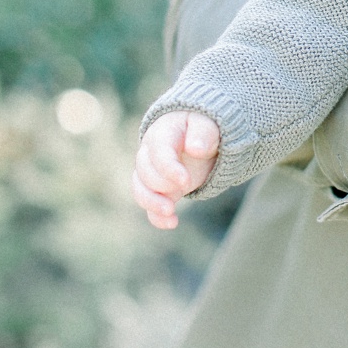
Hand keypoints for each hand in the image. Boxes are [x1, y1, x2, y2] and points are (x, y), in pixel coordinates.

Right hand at [132, 110, 220, 229]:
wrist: (197, 134)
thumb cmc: (201, 125)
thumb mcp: (207, 123)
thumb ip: (203, 133)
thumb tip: (196, 148)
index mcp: (162, 133)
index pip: (158, 152)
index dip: (169, 168)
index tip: (186, 181)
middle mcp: (150, 153)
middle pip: (145, 172)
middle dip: (161, 184)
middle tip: (185, 186)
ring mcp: (152, 173)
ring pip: (140, 189)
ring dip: (152, 203)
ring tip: (171, 213)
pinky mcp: (159, 189)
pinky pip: (150, 205)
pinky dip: (157, 217)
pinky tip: (171, 223)